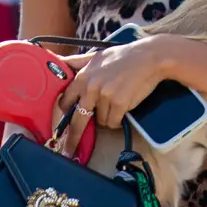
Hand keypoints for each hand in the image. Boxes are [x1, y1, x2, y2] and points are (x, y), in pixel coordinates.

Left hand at [56, 35, 167, 154]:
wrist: (148, 58)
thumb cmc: (123, 57)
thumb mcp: (96, 56)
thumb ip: (76, 62)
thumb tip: (57, 61)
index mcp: (82, 77)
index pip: (65, 101)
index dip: (67, 112)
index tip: (68, 119)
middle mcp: (90, 87)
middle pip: (77, 120)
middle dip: (73, 137)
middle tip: (68, 150)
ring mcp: (104, 96)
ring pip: (100, 121)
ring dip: (107, 117)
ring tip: (117, 102)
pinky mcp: (119, 104)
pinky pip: (113, 122)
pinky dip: (118, 120)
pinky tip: (124, 108)